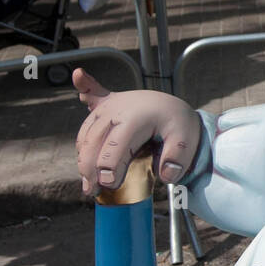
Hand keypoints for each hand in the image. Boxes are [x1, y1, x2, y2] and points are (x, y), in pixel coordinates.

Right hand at [73, 69, 201, 194]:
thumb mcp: (185, 143)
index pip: (116, 147)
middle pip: (94, 142)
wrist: (175, 109)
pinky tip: (79, 74)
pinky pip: (91, 92)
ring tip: (86, 179)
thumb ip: (176, 159)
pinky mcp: (105, 102)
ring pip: (86, 133)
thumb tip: (166, 175)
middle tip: (92, 191)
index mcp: (136, 119)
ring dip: (82, 155)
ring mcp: (109, 105)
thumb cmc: (178, 126)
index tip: (109, 185)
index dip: (110, 168)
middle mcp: (118, 109)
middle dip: (89, 168)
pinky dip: (84, 86)